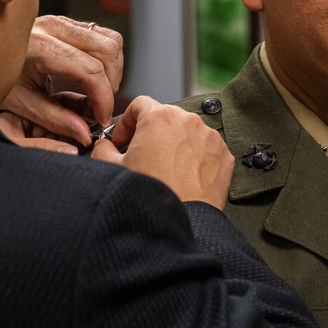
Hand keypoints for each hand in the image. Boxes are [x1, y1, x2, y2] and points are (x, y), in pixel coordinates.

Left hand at [0, 16, 123, 149]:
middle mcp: (53, 27)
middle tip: (100, 107)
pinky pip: (102, 35)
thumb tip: (85, 133)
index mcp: (39, 46)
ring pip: (110, 40)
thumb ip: (55, 119)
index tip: (101, 119)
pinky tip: (93, 77)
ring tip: (98, 92)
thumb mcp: (21, 103)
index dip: (103, 98)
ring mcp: (61, 21)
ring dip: (113, 69)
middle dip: (111, 83)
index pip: (89, 70)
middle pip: (107, 50)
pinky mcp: (66, 22)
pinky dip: (106, 58)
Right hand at [90, 96, 232, 209]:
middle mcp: (188, 121)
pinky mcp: (224, 154)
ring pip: (187, 132)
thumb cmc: (151, 195)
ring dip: (175, 144)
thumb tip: (104, 146)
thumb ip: (103, 150)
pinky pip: (206, 148)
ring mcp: (210, 137)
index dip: (127, 122)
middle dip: (151, 133)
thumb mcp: (114, 169)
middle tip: (142, 155)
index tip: (124, 139)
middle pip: (165, 117)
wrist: (184, 222)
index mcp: (160, 118)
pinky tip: (184, 176)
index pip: (140, 104)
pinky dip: (195, 157)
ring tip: (165, 169)